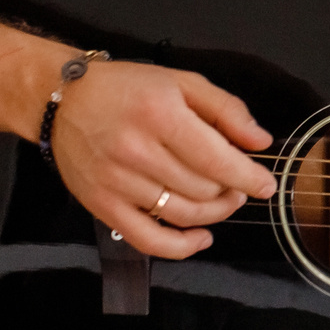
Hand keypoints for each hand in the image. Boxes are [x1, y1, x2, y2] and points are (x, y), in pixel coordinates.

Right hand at [49, 61, 276, 258]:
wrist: (63, 99)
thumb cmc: (125, 88)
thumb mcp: (182, 82)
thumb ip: (226, 110)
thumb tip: (260, 142)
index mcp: (161, 115)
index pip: (217, 160)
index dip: (249, 178)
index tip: (266, 185)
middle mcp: (137, 151)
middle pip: (203, 190)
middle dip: (232, 192)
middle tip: (237, 184)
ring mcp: (116, 182)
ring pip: (182, 214)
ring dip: (213, 215)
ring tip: (222, 202)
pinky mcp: (101, 205)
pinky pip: (147, 240)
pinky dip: (180, 247)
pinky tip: (200, 238)